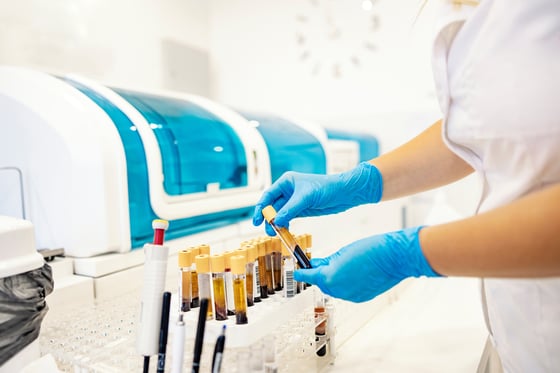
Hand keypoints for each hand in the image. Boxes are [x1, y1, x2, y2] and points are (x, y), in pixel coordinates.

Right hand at [253, 162, 381, 234]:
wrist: (344, 193)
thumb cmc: (326, 188)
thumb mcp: (306, 198)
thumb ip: (290, 210)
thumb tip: (276, 221)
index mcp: (286, 182)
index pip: (268, 195)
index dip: (261, 208)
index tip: (257, 220)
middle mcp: (288, 191)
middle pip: (272, 206)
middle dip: (268, 218)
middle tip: (267, 230)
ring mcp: (294, 201)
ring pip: (279, 214)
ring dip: (276, 223)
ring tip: (274, 234)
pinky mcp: (301, 210)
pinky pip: (288, 218)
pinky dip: (285, 225)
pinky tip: (284, 231)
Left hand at [293, 226, 440, 301]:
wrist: (393, 258)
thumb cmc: (370, 249)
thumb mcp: (342, 252)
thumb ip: (327, 261)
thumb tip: (318, 265)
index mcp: (330, 277)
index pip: (309, 276)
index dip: (302, 272)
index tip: (297, 270)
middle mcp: (338, 291)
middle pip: (322, 283)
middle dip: (320, 274)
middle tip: (321, 262)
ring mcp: (350, 296)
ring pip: (334, 289)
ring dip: (333, 279)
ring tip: (342, 266)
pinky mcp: (361, 298)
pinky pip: (347, 292)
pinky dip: (346, 284)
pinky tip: (353, 274)